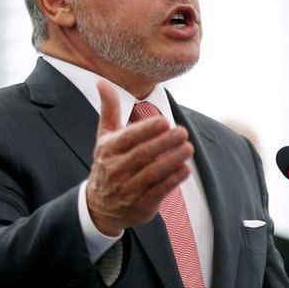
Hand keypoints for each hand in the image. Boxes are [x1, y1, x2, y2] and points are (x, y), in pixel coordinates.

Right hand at [86, 80, 193, 235]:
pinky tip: (185, 169)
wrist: (100, 206)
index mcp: (108, 150)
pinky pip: (159, 191)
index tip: (165, 122)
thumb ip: (109, 109)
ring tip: (188, 148)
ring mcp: (128, 189)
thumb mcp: (105, 136)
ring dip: (172, 160)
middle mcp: (116, 169)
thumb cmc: (108, 163)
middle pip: (143, 154)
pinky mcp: (141, 204)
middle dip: (164, 143)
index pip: (128, 138)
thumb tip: (103, 81)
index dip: (147, 130)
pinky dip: (173, 180)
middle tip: (183, 132)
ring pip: (152, 173)